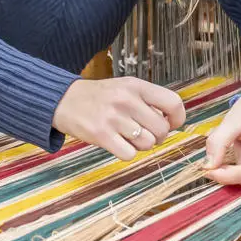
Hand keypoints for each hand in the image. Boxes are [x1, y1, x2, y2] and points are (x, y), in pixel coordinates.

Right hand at [52, 77, 187, 159]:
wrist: (64, 100)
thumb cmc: (100, 97)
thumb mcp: (125, 88)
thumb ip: (148, 101)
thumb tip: (170, 123)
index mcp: (136, 86)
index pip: (173, 103)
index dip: (177, 118)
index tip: (170, 124)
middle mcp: (126, 100)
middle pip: (162, 129)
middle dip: (157, 137)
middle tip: (144, 133)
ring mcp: (113, 118)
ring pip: (147, 144)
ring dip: (141, 146)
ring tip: (128, 137)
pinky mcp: (101, 135)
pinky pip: (129, 154)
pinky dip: (126, 153)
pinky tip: (117, 143)